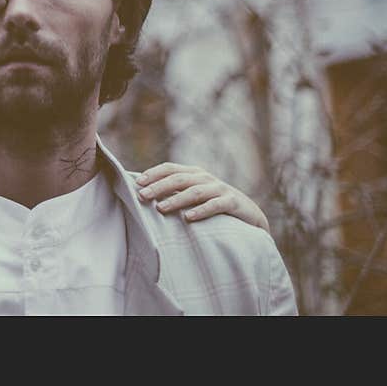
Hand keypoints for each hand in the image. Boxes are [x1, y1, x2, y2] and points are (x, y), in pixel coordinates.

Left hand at [135, 163, 269, 232]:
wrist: (250, 215)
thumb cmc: (214, 205)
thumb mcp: (194, 195)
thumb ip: (175, 192)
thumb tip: (144, 194)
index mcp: (194, 174)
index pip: (170, 168)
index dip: (153, 173)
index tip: (137, 183)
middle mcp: (205, 178)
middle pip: (179, 179)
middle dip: (158, 187)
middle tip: (142, 196)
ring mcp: (220, 189)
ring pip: (195, 192)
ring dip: (176, 199)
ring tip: (160, 208)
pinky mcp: (232, 202)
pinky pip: (215, 205)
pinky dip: (201, 211)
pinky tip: (188, 218)